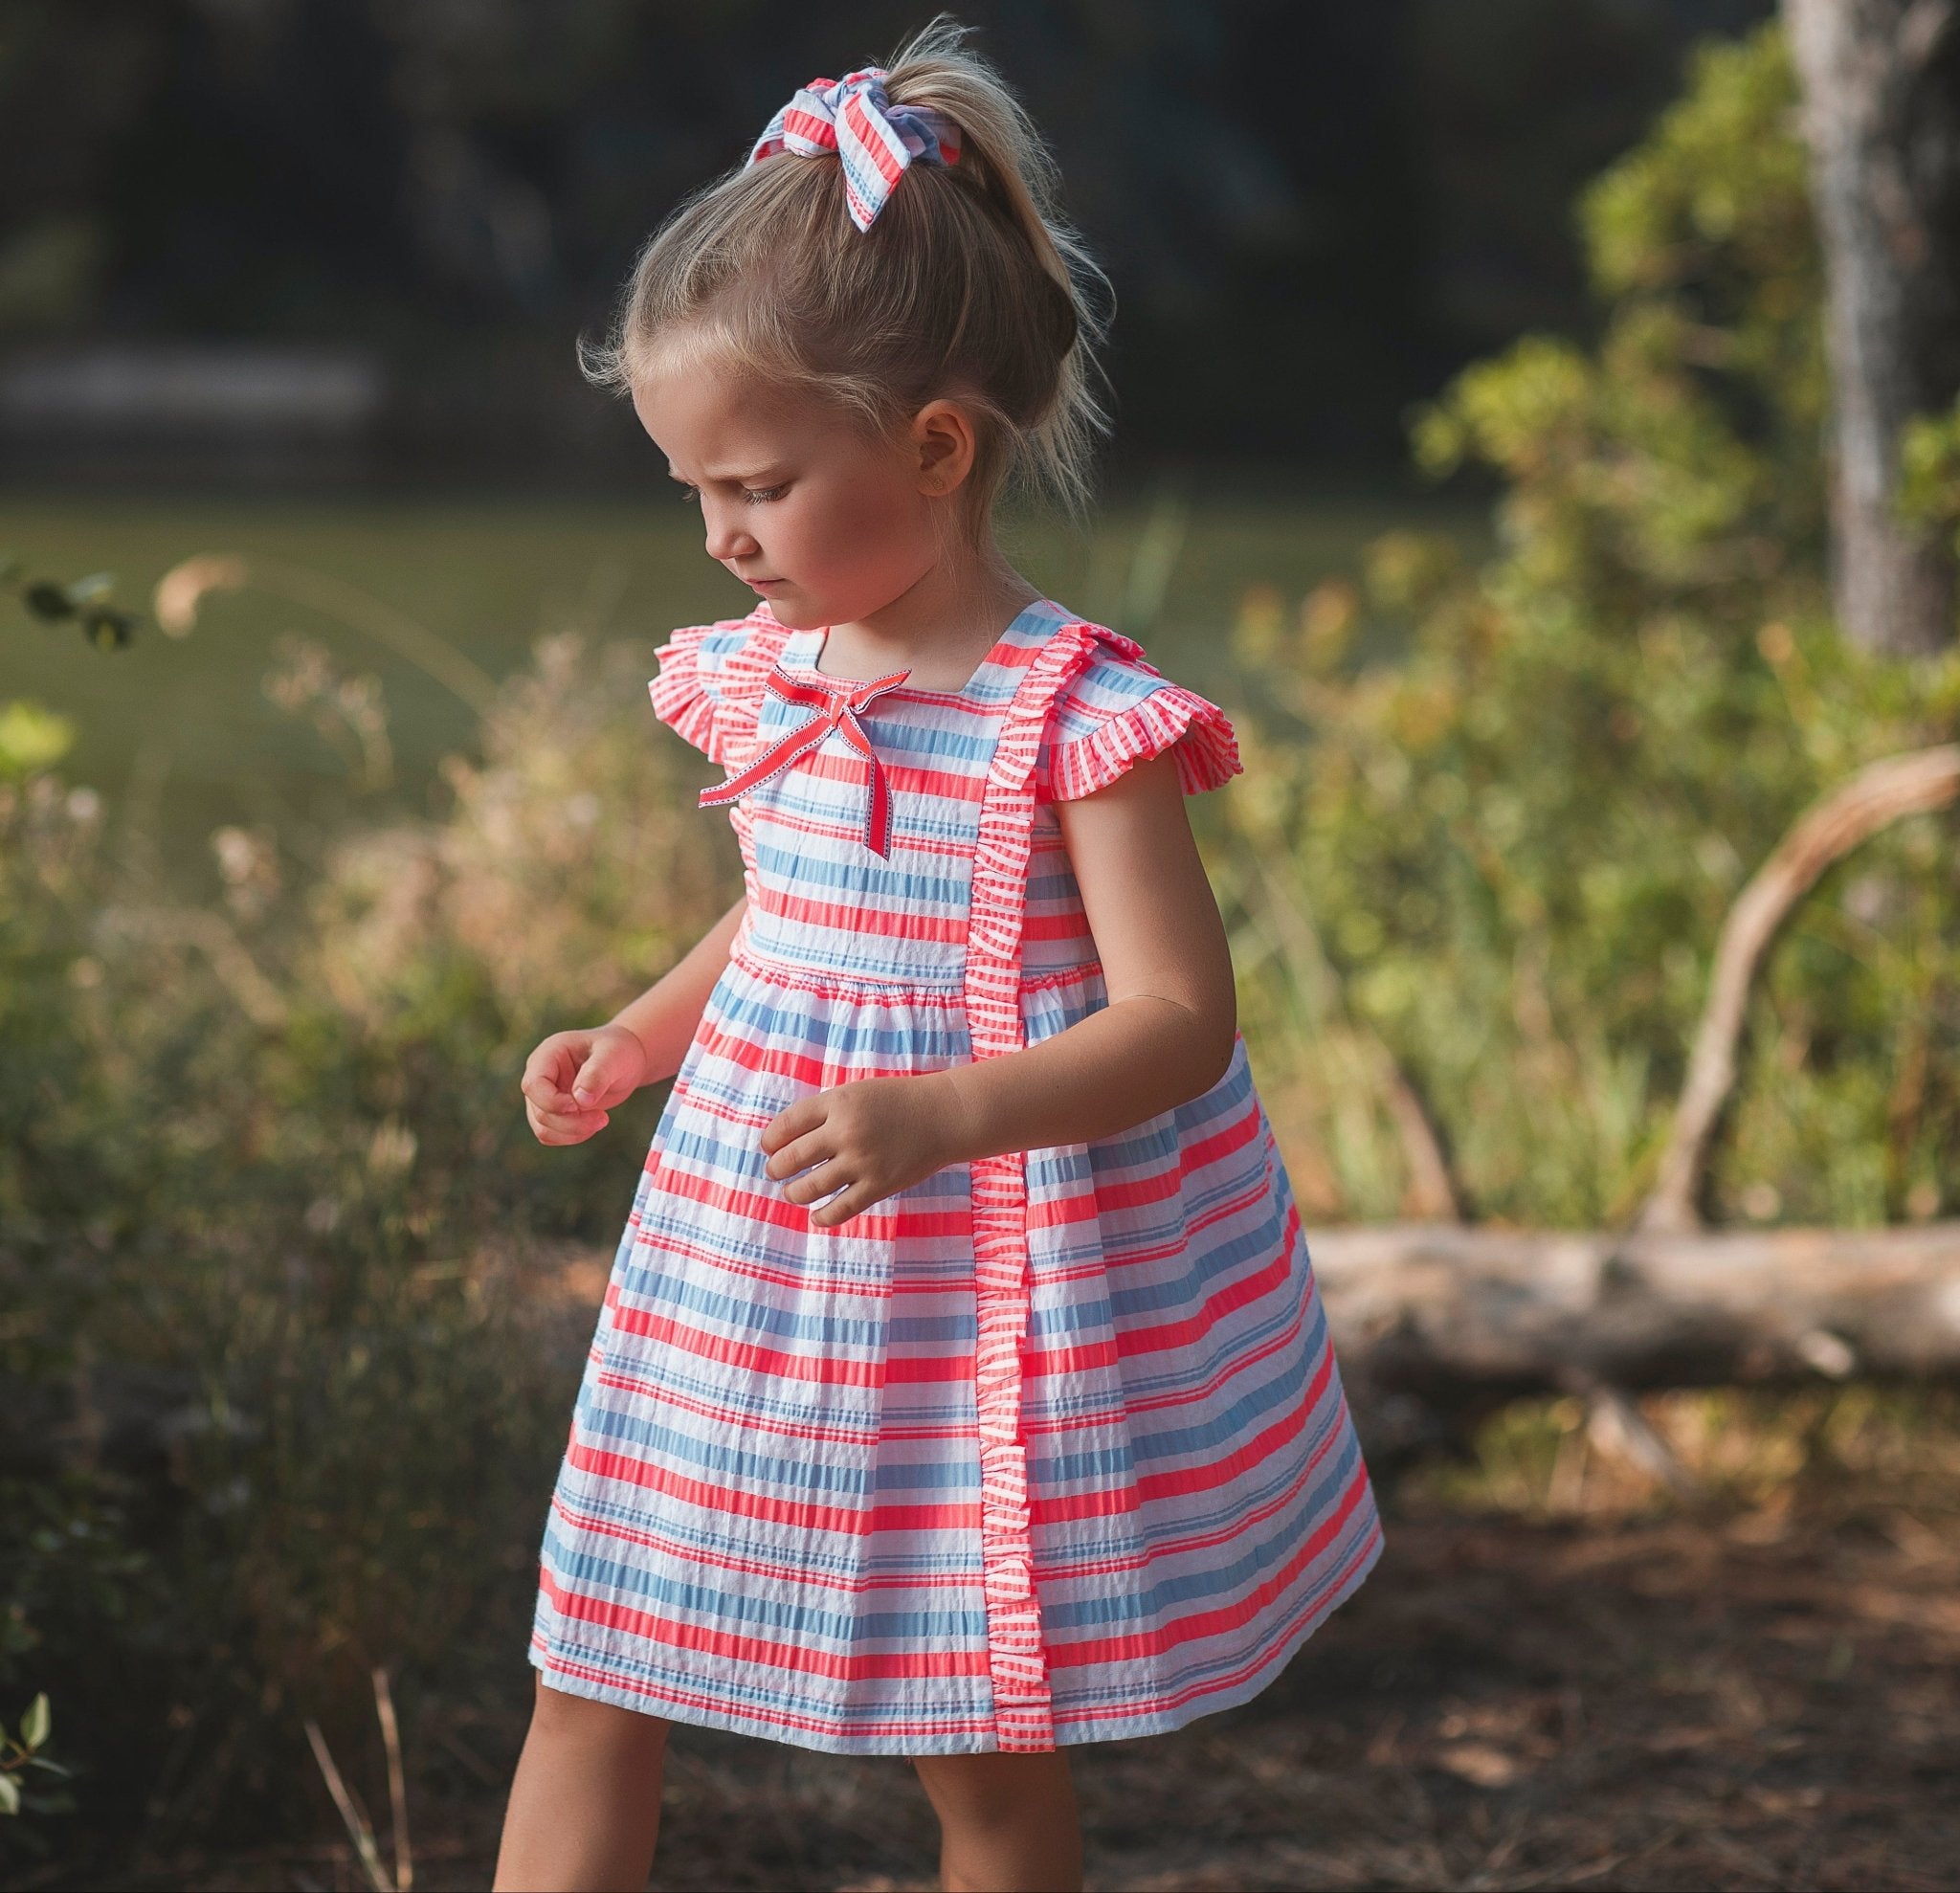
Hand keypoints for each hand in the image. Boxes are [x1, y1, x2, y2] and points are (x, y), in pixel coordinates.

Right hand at [521, 1023, 650, 1145]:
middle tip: (604, 1118)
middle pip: (540, 1111)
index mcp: (549, 1054)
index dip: (552, 1102)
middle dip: (572, 1122)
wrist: (626, 1062)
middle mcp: (540, 1075)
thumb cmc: (619, 1052)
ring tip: (602, 1120)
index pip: (533, 1084)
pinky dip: (572, 1136)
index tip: (579, 1106)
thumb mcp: (614, 1056)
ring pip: (543, 1128)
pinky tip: (593, 1124)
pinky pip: (551, 1135)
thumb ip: (597, 1074)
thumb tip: (581, 1101)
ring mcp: (543, 1095)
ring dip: (573, 1132)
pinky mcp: (551, 1112)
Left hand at [760, 1073, 964, 1228]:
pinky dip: (822, 1217)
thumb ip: (824, 1113)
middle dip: (776, 1168)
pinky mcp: (878, 1186)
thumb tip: (784, 1140)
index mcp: (838, 1104)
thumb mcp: (856, 1094)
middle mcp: (846, 1132)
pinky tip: (816, 1215)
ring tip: (792, 1192)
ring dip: (793, 1193)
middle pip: (792, 1158)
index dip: (770, 1139)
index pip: (786, 1125)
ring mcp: (862, 1162)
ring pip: (809, 1188)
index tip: (769, 1147)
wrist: (942, 1116)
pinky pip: (840, 1210)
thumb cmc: (896, 1102)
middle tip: (776, 1171)